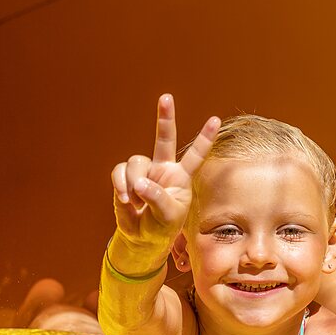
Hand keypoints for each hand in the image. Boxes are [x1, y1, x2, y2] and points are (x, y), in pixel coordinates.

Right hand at [110, 94, 219, 255]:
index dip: (205, 138)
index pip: (196, 155)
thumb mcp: (167, 216)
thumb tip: (139, 183)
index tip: (215, 120)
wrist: (141, 237)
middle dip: (165, 117)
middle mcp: (164, 169)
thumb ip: (157, 198)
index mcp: (181, 177)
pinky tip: (126, 200)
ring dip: (134, 182)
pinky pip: (120, 171)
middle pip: (164, 138)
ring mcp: (145, 171)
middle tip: (167, 97)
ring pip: (136, 161)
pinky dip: (120, 185)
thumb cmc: (161, 226)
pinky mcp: (126, 176)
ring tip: (136, 201)